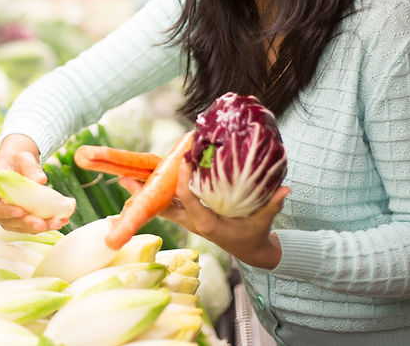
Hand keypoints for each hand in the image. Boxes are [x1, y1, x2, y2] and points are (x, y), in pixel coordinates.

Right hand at [0, 134, 68, 233]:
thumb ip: (31, 167)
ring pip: (18, 227)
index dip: (4, 212)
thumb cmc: (17, 160)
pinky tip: (60, 221)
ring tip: (57, 223)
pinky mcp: (18, 218)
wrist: (19, 165)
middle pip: (5, 221)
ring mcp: (6, 214)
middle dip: (26, 224)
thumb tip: (41, 180)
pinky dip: (44, 225)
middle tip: (43, 224)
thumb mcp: (23, 157)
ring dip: (37, 228)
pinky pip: (28, 226)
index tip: (21, 212)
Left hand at [127, 159, 288, 269]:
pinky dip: (153, 195)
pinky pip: (166, 205)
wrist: (249, 251)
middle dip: (144, 194)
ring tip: (123, 177)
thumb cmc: (255, 233)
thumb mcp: (264, 220)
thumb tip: (286, 188)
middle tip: (125, 176)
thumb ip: (273, 203)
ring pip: (160, 206)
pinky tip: (140, 182)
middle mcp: (193, 222)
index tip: (182, 158)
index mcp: (208, 223)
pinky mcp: (187, 217)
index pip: (190, 199)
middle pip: (163, 206)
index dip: (184, 179)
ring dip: (142, 194)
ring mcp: (187, 221)